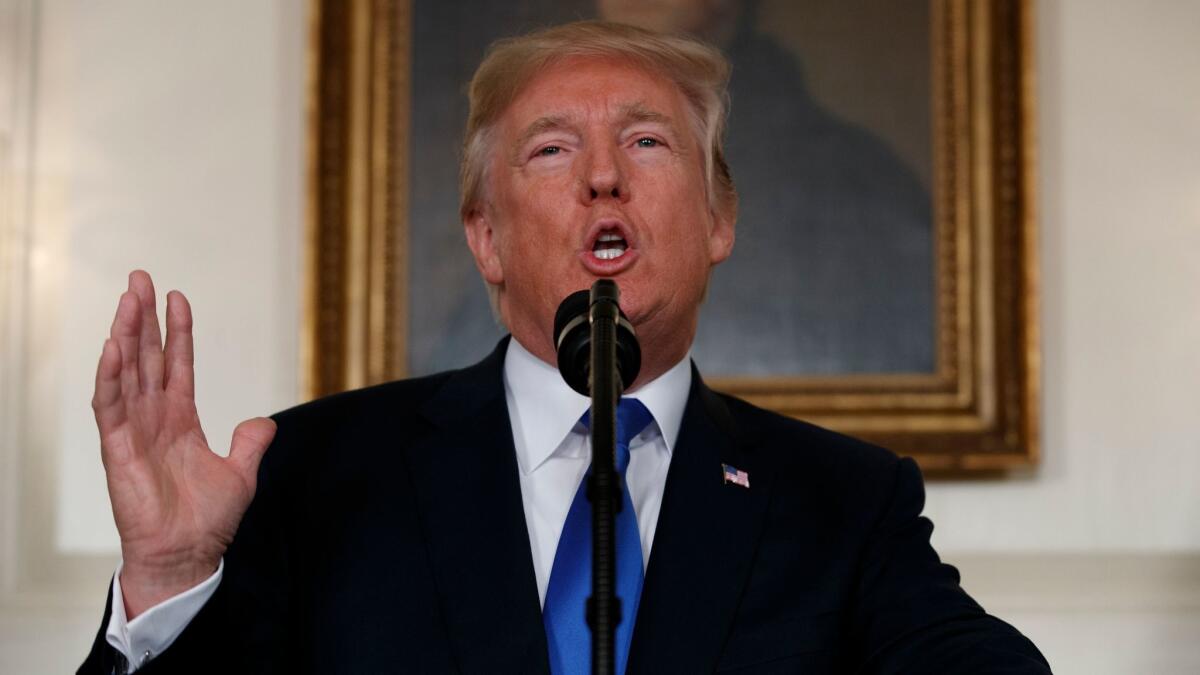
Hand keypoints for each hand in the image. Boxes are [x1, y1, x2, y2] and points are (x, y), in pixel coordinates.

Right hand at [92, 271, 275, 617]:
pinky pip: (110, 406)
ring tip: (128, 298)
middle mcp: (154, 419)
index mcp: (181, 420)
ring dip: (125, 334)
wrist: (188, 555)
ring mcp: (134, 431)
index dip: (177, 331)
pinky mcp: (118, 449)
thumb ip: (250, 443)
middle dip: (143, 317)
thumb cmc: (207, 520)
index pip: (178, 365)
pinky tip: (112, 347)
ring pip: (127, 372)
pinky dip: (110, 376)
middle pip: (146, 357)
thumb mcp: (241, 473)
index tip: (177, 296)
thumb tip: (264, 421)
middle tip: (139, 278)